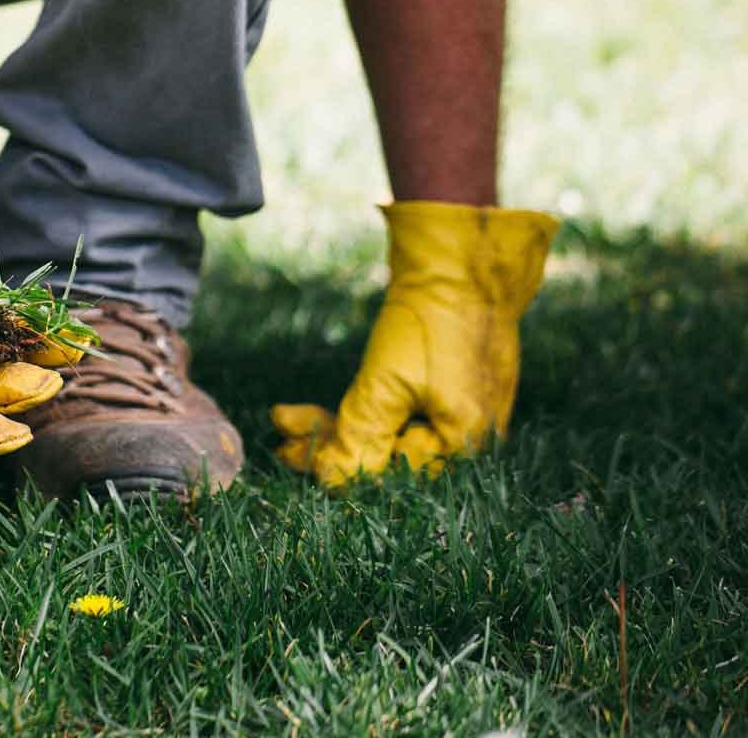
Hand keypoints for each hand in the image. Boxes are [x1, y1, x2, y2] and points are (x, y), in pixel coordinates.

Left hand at [271, 202, 557, 485]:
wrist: (465, 262)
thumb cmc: (430, 324)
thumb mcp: (386, 384)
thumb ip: (360, 438)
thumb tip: (333, 484)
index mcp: (463, 445)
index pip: (388, 475)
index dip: (334, 467)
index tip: (288, 454)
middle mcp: (469, 437)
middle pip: (387, 456)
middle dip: (328, 445)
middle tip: (279, 442)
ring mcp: (461, 410)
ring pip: (388, 432)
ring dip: (336, 427)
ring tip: (283, 418)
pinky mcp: (449, 387)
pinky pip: (401, 411)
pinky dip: (362, 409)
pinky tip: (322, 410)